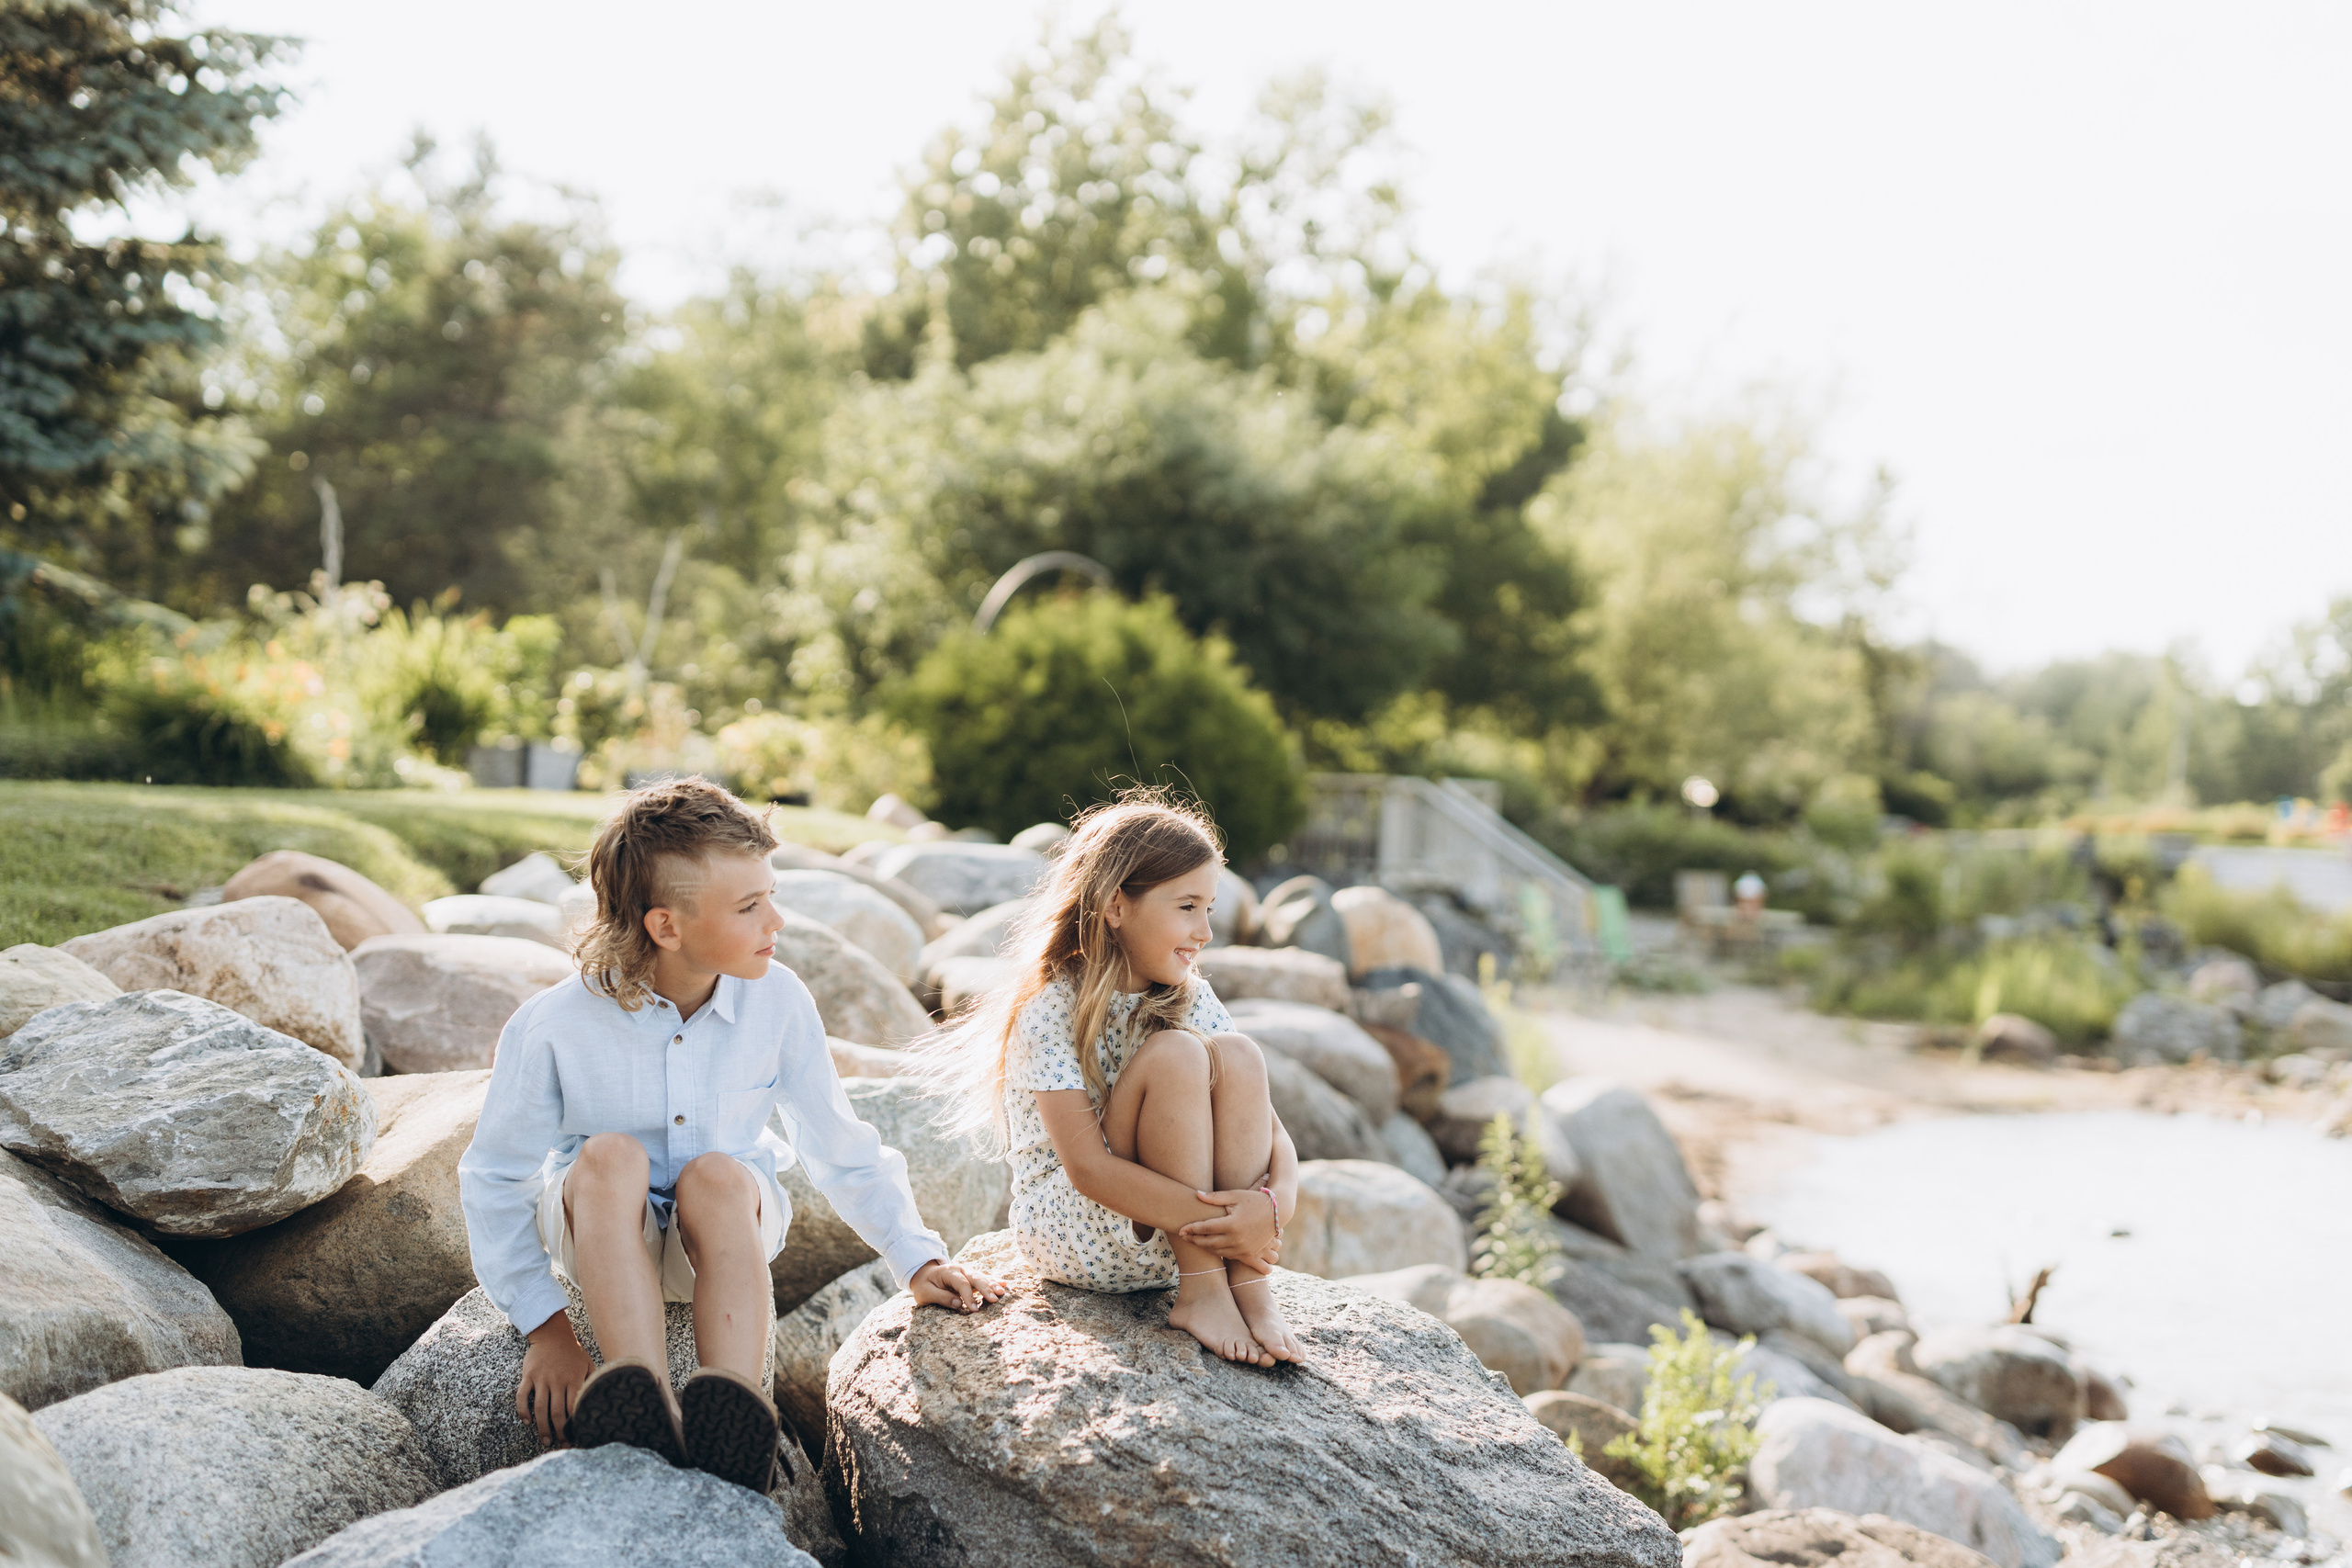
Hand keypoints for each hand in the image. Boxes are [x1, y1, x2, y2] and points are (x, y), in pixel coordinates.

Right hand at [516, 1314, 593, 1445]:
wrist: (552, 1333)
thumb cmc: (572, 1352)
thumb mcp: (587, 1363)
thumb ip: (593, 1380)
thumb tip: (604, 1396)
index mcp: (573, 1379)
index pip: (574, 1407)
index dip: (575, 1424)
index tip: (577, 1436)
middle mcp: (557, 1381)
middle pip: (557, 1412)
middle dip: (560, 1431)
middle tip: (561, 1444)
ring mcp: (541, 1379)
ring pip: (540, 1408)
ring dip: (542, 1427)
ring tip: (545, 1440)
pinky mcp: (528, 1376)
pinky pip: (522, 1395)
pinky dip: (522, 1410)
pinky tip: (526, 1421)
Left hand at [910, 1259, 1006, 1313]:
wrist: (925, 1275)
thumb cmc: (925, 1286)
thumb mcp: (925, 1293)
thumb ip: (941, 1297)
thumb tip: (958, 1303)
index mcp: (949, 1272)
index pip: (962, 1284)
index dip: (968, 1296)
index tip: (974, 1310)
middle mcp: (961, 1270)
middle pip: (976, 1278)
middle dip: (986, 1288)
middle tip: (994, 1299)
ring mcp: (967, 1272)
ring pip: (982, 1277)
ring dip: (992, 1285)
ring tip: (1002, 1293)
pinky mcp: (971, 1277)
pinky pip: (984, 1278)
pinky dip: (993, 1281)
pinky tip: (1004, 1284)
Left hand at [1179, 1187, 1281, 1266]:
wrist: (1277, 1212)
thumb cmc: (1254, 1200)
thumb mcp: (1235, 1195)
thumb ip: (1215, 1197)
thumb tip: (1196, 1194)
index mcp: (1231, 1224)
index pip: (1205, 1228)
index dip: (1191, 1228)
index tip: (1181, 1229)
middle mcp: (1236, 1239)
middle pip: (1208, 1243)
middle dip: (1194, 1240)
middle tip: (1184, 1236)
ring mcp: (1243, 1248)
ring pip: (1217, 1251)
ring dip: (1204, 1247)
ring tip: (1194, 1241)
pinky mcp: (1249, 1254)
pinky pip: (1228, 1256)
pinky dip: (1217, 1252)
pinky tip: (1210, 1247)